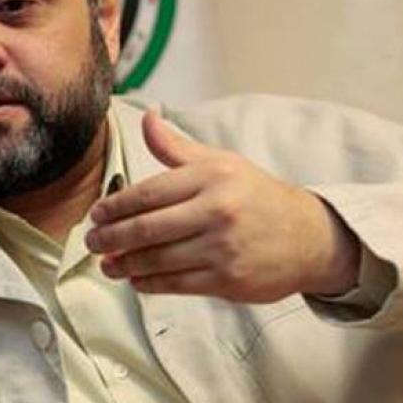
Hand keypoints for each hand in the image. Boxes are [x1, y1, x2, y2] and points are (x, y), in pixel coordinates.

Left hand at [86, 110, 358, 302]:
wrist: (309, 236)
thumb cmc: (257, 196)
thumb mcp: (221, 163)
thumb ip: (177, 147)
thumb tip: (147, 118)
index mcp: (211, 178)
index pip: (148, 193)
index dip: (115, 206)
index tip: (96, 214)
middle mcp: (216, 211)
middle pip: (147, 229)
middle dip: (112, 238)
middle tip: (93, 242)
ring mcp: (221, 248)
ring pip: (158, 260)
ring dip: (125, 265)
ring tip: (108, 264)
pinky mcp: (227, 279)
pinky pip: (176, 284)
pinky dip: (149, 283)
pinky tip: (136, 279)